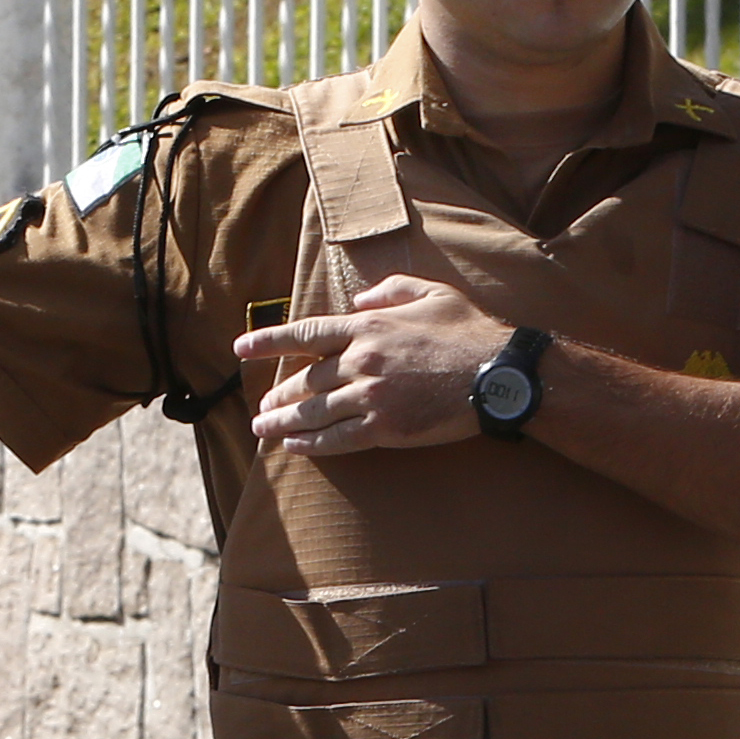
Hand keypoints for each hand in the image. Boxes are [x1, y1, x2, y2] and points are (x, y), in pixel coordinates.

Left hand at [234, 272, 509, 457]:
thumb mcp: (431, 292)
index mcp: (368, 327)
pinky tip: (294, 447)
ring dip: (284, 422)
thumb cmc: (469, 331)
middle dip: (278, 393)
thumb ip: (389, 291)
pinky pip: (338, 439)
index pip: (305, 334)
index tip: (241, 349)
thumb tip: (357, 301)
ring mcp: (371, 396)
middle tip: (261, 405)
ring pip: (314, 412)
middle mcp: (361, 360)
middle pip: (305, 380)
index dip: (269, 341)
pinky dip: (311, 444)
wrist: (498, 375)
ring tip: (264, 429)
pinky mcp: (385, 428)